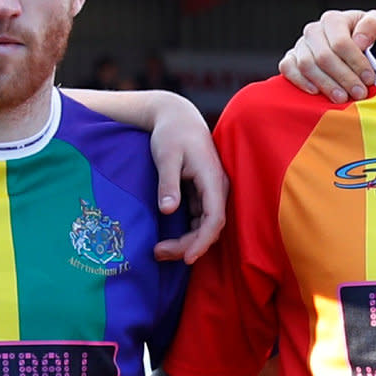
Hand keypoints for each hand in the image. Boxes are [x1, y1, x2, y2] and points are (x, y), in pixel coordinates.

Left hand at [139, 93, 225, 262]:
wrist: (177, 116)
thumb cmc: (171, 133)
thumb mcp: (166, 155)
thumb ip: (167, 183)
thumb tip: (168, 210)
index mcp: (212, 179)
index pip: (215, 218)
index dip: (203, 241)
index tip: (187, 258)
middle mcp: (218, 188)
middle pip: (210, 227)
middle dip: (188, 245)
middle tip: (158, 253)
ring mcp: (212, 192)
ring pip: (205, 226)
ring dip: (186, 242)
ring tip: (158, 251)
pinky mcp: (204, 194)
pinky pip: (200, 220)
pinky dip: (186, 233)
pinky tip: (167, 240)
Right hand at [280, 10, 375, 103]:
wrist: (357, 49)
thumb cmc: (369, 38)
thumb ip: (371, 26)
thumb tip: (358, 41)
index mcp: (333, 20)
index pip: (341, 42)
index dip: (356, 63)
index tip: (370, 80)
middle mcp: (314, 30)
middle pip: (324, 56)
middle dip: (344, 77)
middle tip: (359, 94)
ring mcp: (300, 45)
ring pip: (307, 65)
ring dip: (325, 84)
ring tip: (342, 99)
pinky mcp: (290, 59)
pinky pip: (287, 68)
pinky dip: (299, 80)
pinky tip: (315, 92)